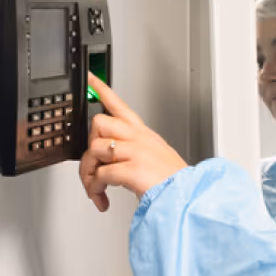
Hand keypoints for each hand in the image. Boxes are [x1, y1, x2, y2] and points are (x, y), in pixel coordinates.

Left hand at [78, 73, 187, 212]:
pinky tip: (102, 197)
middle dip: (89, 146)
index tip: (90, 77)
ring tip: (96, 187)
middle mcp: (139, 138)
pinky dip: (96, 189)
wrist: (186, 198)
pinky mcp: (132, 169)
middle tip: (95, 165)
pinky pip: (101, 174)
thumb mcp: (155, 157)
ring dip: (89, 174)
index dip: (102, 90)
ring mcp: (136, 152)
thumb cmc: (171, 182)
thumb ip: (132, 150)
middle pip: (99, 124)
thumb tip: (108, 156)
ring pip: (95, 149)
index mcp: (144, 134)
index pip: (120, 105)